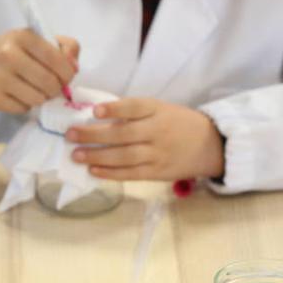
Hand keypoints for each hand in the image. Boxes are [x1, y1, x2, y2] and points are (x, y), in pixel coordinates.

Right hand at [0, 29, 79, 112]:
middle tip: (52, 87)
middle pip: (49, 83)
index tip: (66, 77)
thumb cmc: (12, 52)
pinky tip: (18, 95)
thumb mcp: (36, 41)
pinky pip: (23, 108)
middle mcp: (7, 55)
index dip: (67, 73)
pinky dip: (25, 105)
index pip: (56, 59)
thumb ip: (65, 47)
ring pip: (38, 98)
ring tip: (35, 90)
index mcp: (21, 36)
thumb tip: (74, 67)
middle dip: (56, 88)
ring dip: (42, 98)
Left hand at [66, 98, 224, 180]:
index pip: (135, 107)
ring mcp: (158, 154)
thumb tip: (96, 117)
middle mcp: (158, 131)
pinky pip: (132, 174)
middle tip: (70, 134)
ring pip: (124, 156)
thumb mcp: (161, 109)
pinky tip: (93, 171)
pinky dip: (111, 173)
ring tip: (76, 155)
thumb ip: (134, 113)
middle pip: (123, 134)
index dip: (115, 109)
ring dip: (97, 157)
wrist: (211, 145)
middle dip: (94, 135)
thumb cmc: (177, 123)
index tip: (95, 110)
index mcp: (158, 111)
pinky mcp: (158, 172)